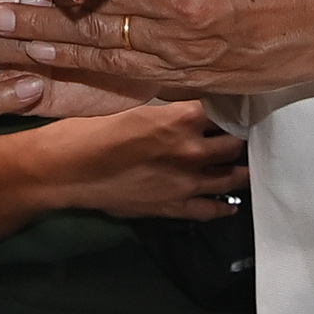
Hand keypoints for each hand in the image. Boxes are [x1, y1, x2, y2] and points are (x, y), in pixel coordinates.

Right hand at [20, 96, 247, 221]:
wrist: (67, 170)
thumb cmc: (91, 129)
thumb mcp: (133, 106)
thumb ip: (166, 110)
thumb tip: (185, 108)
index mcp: (180, 117)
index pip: (224, 109)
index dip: (233, 106)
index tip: (240, 104)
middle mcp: (192, 149)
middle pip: (234, 142)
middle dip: (240, 137)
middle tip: (244, 133)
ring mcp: (187, 182)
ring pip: (231, 176)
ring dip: (240, 169)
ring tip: (245, 164)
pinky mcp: (175, 207)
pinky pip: (211, 209)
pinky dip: (225, 205)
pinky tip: (231, 202)